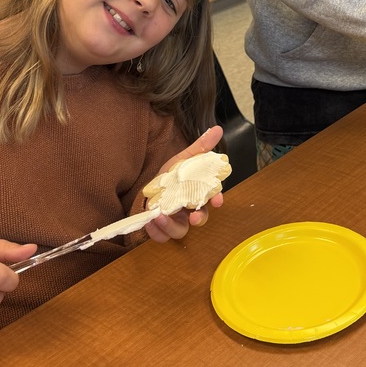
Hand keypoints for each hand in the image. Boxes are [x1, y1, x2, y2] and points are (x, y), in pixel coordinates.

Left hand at [145, 125, 224, 243]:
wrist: (148, 189)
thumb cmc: (170, 176)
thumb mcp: (183, 159)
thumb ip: (200, 147)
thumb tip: (218, 129)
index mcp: (197, 194)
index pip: (212, 199)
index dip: (217, 199)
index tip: (218, 200)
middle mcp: (189, 210)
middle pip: (200, 219)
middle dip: (199, 218)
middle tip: (194, 216)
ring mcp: (176, 221)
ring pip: (180, 231)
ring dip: (171, 226)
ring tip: (160, 216)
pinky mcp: (161, 229)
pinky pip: (161, 237)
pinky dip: (157, 232)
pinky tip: (151, 222)